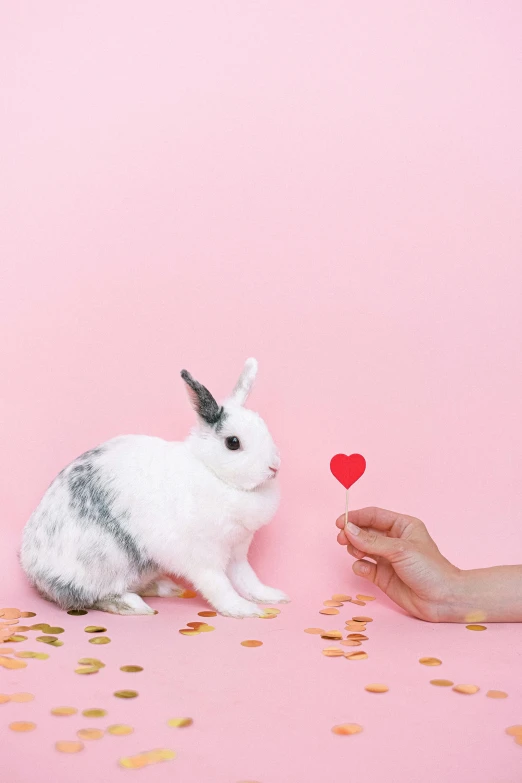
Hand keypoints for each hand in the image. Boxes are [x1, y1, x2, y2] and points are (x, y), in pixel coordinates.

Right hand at [336, 507, 459, 621]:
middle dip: (352, 533)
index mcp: (402, 526)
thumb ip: (372, 541)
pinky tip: (364, 569)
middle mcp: (394, 540)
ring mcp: (388, 558)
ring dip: (354, 549)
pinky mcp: (383, 576)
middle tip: (341, 539)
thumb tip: (348, 529)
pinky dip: (360, 567)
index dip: (355, 517)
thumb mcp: (400, 550)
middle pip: (365, 531)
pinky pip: (364, 567)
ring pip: (362, 548)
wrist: (443, 600)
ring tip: (355, 553)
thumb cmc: (430, 569)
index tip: (340, 522)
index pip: (374, 515)